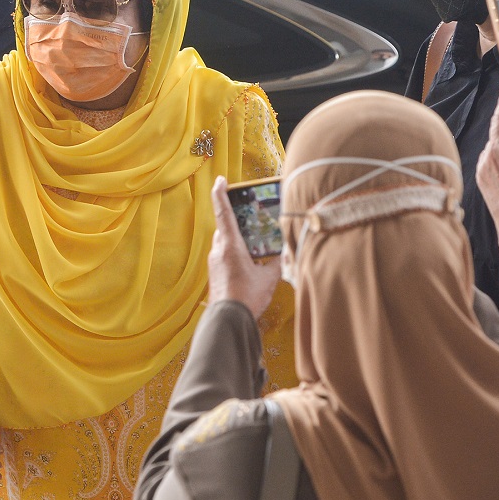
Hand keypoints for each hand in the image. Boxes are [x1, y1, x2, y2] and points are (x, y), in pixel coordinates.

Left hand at [207, 176, 281, 318]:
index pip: (223, 212)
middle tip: (248, 217)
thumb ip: (276, 263)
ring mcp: (214, 262)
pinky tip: (247, 262)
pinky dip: (234, 252)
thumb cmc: (246, 297)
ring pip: (224, 242)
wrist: (228, 319)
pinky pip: (223, 255)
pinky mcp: (214, 272)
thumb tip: (284, 254)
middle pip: (224, 227)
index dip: (221, 193)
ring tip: (252, 244)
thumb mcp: (268, 278)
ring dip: (235, 239)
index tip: (220, 180)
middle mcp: (218, 250)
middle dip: (235, 221)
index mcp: (230, 245)